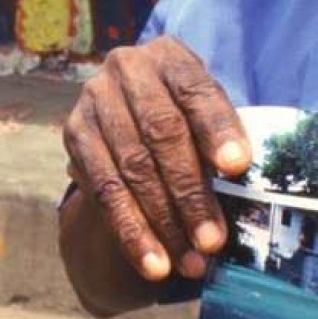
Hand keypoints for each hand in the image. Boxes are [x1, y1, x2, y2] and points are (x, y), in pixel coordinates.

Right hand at [62, 35, 250, 281]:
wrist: (129, 114)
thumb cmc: (188, 119)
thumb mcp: (207, 116)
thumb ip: (222, 142)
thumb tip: (243, 184)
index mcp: (170, 55)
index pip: (195, 91)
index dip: (217, 129)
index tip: (238, 168)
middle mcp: (126, 68)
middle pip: (161, 133)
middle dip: (190, 191)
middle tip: (213, 240)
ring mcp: (94, 99)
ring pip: (131, 167)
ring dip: (163, 222)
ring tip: (190, 262)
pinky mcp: (74, 133)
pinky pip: (103, 190)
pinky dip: (131, 231)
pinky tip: (153, 263)